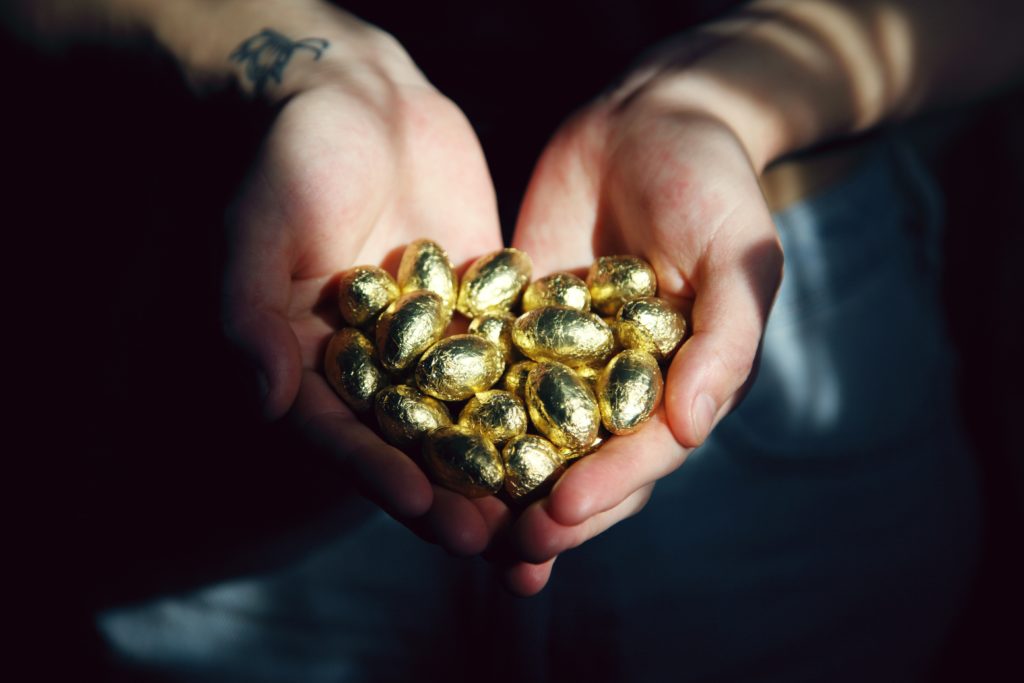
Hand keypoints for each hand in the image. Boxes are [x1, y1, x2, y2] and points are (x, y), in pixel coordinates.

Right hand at [221, 42, 508, 555]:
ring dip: (507, 464)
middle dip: (455, 492)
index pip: (346, 435)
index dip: (382, 475)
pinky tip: (584, 430)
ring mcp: (435, 342)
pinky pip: (516, 359)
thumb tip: (266, 402)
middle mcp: (377, 366)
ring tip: (547, 510)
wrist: (361, 98)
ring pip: (473, 415)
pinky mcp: (484, 311)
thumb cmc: (295, 157)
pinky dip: (544, 396)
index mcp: (315, 363)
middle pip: (414, 444)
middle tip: (500, 539)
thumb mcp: (261, 227)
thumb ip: (253, 313)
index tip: (424, 510)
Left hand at [503, 65, 783, 593]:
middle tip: (506, 550)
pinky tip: (422, 444)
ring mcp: (567, 359)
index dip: (610, 487)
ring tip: (462, 531)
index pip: (647, 452)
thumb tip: (694, 429)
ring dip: (501, 488)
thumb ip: (726, 339)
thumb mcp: (739, 254)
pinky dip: (460, 413)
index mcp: (683, 384)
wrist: (648, 120)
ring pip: (532, 436)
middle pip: (586, 463)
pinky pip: (488, 375)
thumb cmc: (712, 185)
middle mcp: (623, 385)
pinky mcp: (517, 326)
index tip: (563, 512)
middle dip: (550, 511)